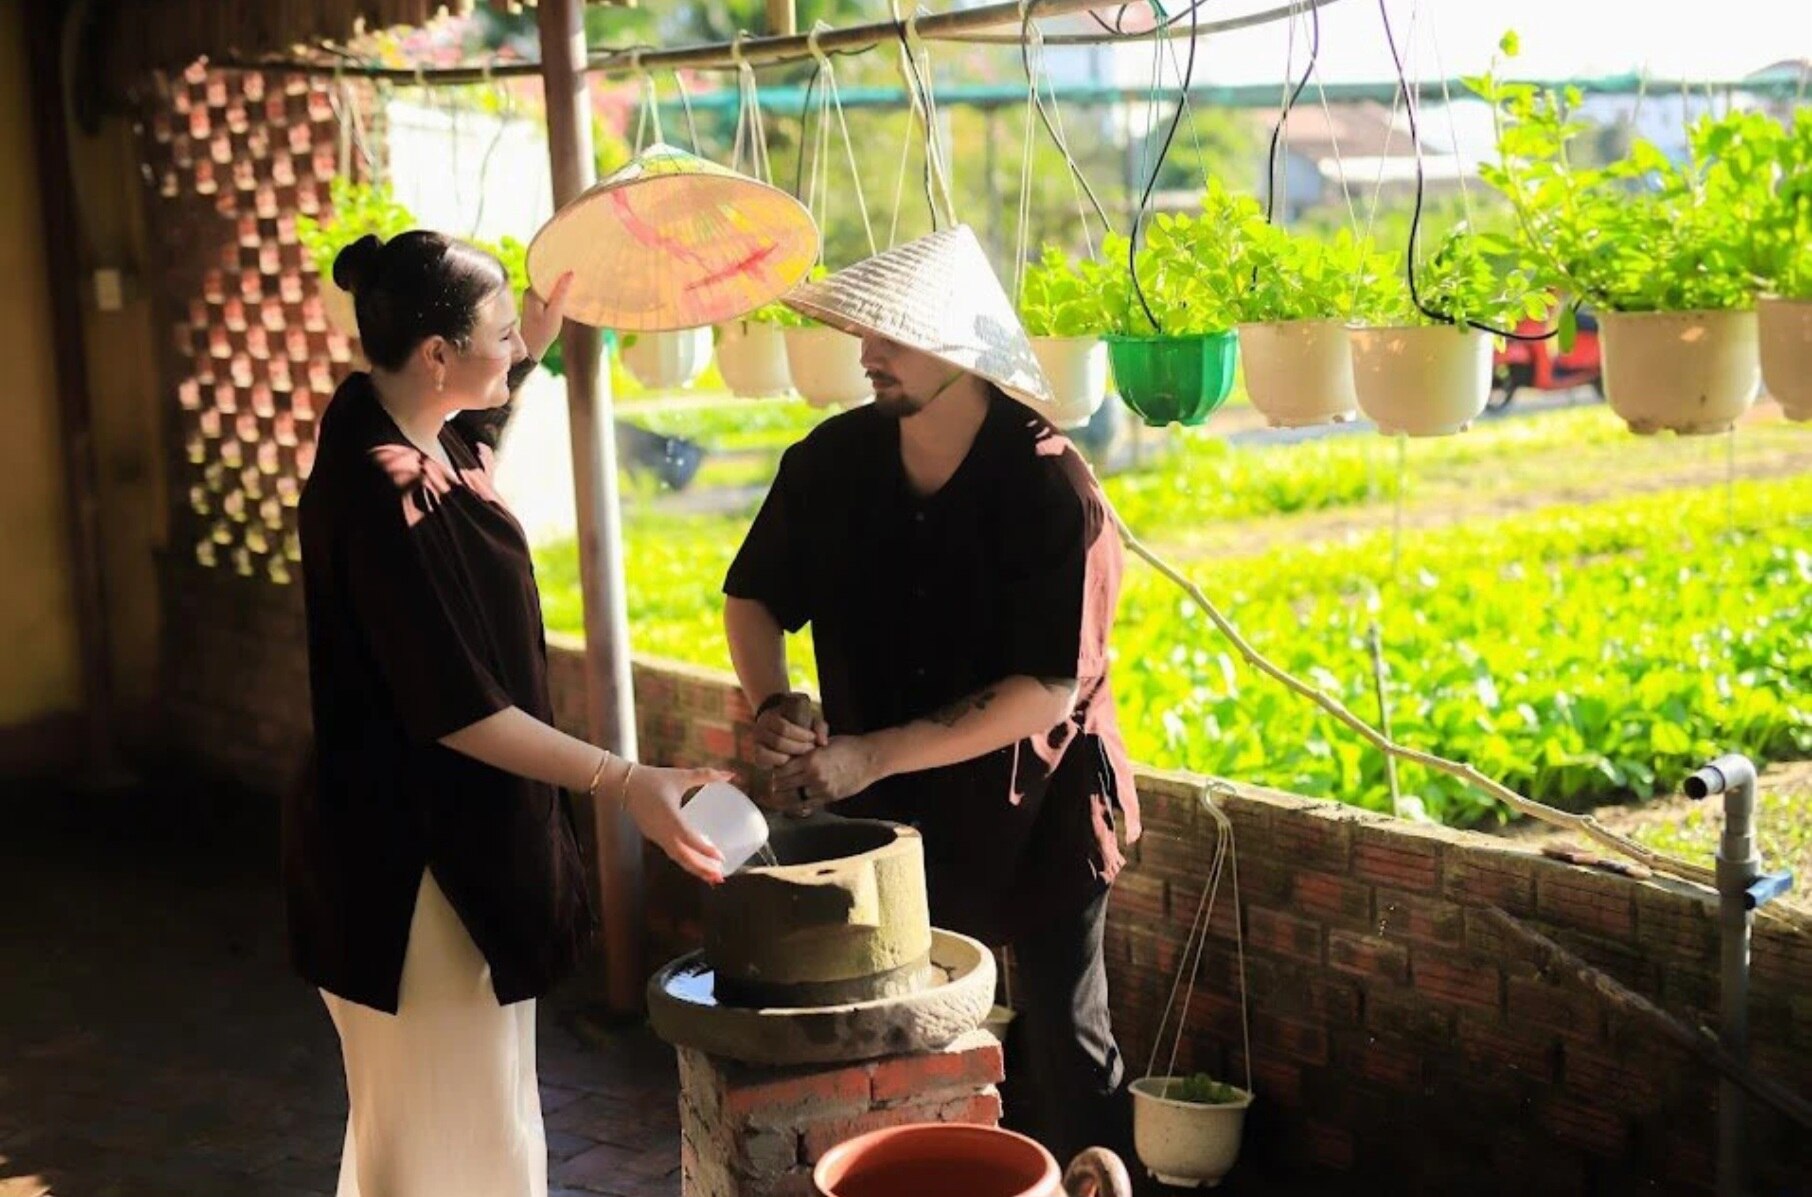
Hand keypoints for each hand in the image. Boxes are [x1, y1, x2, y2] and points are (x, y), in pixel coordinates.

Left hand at [520, 271, 573, 361]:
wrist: (530, 350)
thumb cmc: (542, 333)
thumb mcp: (555, 313)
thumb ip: (561, 293)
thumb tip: (569, 273)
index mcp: (532, 292)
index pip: (546, 274)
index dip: (559, 270)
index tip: (572, 266)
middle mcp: (530, 293)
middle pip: (547, 280)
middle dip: (560, 278)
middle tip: (577, 273)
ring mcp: (532, 299)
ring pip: (549, 288)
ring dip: (560, 287)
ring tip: (575, 283)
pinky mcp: (536, 306)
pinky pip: (548, 295)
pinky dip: (557, 295)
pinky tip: (567, 296)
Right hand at [622, 762, 730, 883]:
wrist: (623, 784)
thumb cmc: (653, 778)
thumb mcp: (680, 776)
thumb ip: (706, 775)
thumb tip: (731, 775)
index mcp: (668, 816)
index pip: (687, 837)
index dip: (704, 849)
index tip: (720, 858)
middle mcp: (661, 831)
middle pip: (683, 856)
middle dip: (701, 869)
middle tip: (721, 877)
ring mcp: (656, 836)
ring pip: (677, 857)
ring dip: (694, 868)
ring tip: (713, 877)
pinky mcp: (654, 836)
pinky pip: (671, 852)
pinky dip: (685, 860)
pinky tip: (698, 863)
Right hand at [751, 691, 827, 768]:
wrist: (780, 724)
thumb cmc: (798, 722)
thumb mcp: (809, 719)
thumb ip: (819, 727)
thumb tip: (823, 743)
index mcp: (771, 716)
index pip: (784, 728)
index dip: (801, 735)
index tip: (813, 738)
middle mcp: (759, 729)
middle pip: (778, 742)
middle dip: (798, 748)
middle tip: (810, 749)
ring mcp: (756, 742)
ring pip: (770, 754)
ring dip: (789, 757)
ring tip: (802, 756)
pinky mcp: (757, 756)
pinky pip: (764, 762)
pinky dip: (778, 763)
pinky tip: (791, 761)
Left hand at [773, 735, 882, 809]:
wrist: (869, 759)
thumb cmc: (848, 746)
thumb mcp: (824, 743)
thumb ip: (806, 752)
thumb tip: (790, 758)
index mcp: (810, 759)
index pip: (781, 769)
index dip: (776, 771)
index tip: (774, 771)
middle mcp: (813, 775)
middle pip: (784, 784)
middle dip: (778, 784)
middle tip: (773, 784)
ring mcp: (821, 788)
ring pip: (793, 796)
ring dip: (786, 795)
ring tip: (780, 795)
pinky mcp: (829, 797)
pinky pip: (807, 805)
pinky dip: (797, 805)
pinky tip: (792, 803)